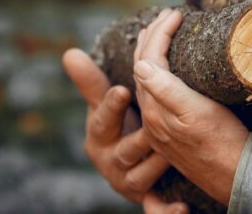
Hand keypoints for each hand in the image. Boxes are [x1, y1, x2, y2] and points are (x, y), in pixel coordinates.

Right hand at [62, 49, 183, 210]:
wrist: (126, 166)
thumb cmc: (116, 128)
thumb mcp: (102, 107)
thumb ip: (91, 83)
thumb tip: (69, 53)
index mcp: (99, 137)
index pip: (102, 120)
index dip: (111, 107)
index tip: (122, 90)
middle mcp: (111, 161)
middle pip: (125, 148)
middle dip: (139, 137)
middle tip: (153, 126)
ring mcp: (128, 181)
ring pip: (143, 175)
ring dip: (156, 166)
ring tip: (171, 155)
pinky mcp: (146, 197)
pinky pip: (156, 207)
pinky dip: (166, 211)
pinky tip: (182, 209)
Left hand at [133, 9, 248, 205]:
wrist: (237, 175)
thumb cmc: (223, 143)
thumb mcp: (197, 113)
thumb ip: (167, 91)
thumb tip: (141, 64)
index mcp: (156, 108)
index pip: (148, 60)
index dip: (159, 33)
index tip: (175, 13)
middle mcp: (154, 116)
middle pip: (143, 67)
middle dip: (151, 37)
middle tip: (167, 15)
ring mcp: (163, 124)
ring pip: (149, 79)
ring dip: (154, 52)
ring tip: (164, 33)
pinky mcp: (174, 130)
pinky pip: (158, 91)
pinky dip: (160, 70)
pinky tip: (169, 68)